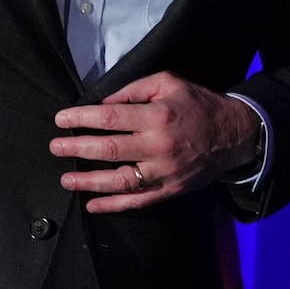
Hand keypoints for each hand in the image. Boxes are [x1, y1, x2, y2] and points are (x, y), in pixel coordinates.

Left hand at [49, 71, 259, 212]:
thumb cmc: (197, 104)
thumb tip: (102, 104)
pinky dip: (114, 206)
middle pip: (110, 150)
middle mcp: (159, 147)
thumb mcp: (168, 83)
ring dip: (89, 182)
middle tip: (55, 148)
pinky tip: (93, 205)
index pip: (110, 118)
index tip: (60, 119)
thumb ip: (133, 90)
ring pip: (120, 181)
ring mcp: (164, 173)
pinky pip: (138, 201)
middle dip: (77, 149)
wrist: (235, 135)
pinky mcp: (170, 190)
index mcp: (157, 116)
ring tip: (66, 179)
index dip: (81, 119)